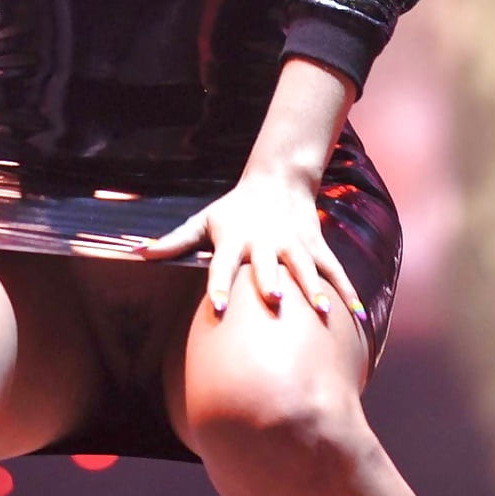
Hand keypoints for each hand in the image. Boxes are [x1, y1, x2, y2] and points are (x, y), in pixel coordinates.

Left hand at [142, 172, 365, 324]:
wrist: (277, 179)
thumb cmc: (233, 209)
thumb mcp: (203, 221)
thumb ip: (174, 241)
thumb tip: (137, 254)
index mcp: (235, 239)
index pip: (223, 264)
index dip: (219, 284)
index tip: (217, 306)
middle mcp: (265, 242)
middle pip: (268, 264)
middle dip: (271, 282)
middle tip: (274, 301)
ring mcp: (293, 244)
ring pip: (304, 267)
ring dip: (313, 288)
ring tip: (321, 311)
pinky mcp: (315, 245)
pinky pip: (333, 270)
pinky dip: (346, 291)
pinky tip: (356, 315)